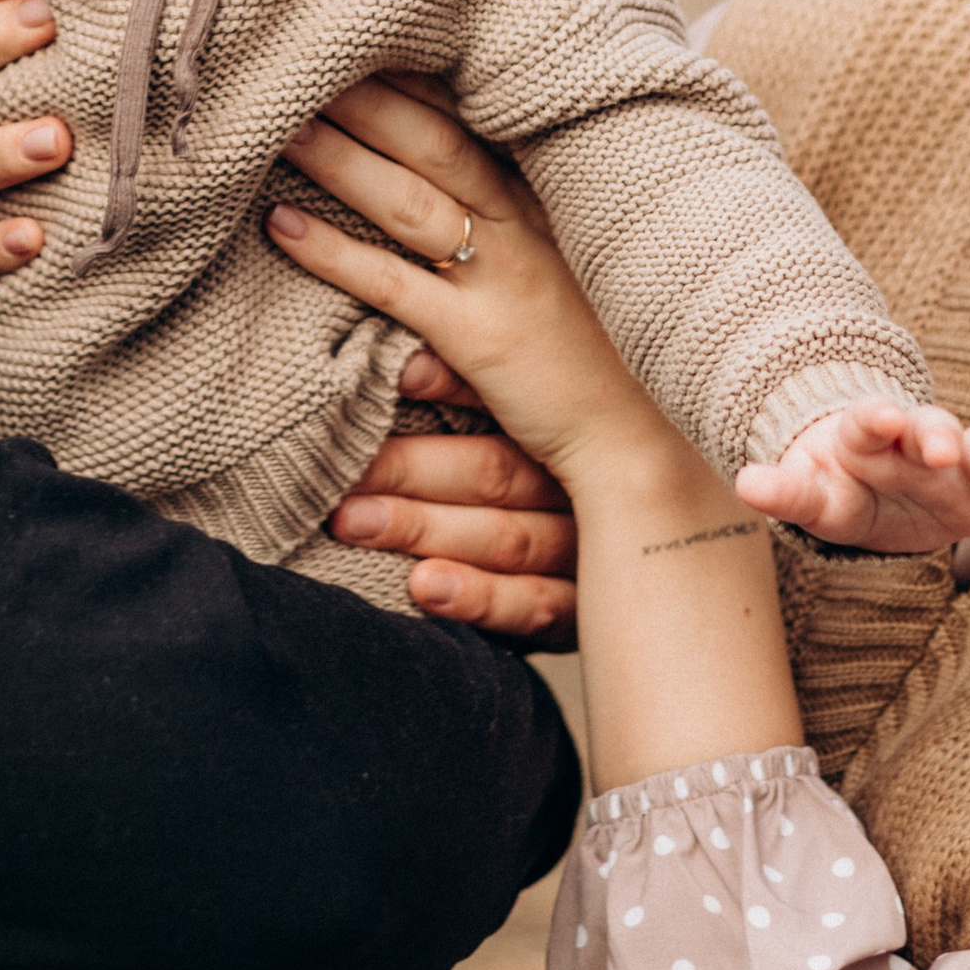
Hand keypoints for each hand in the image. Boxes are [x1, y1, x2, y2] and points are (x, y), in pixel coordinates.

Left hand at [266, 79, 664, 487]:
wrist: (640, 437)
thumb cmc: (602, 350)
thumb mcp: (568, 264)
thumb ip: (515, 216)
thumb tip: (452, 163)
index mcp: (543, 202)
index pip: (472, 122)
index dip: (414, 79)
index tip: (361, 39)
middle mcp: (525, 228)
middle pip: (434, 143)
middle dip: (368, 98)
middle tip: (304, 57)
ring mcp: (505, 280)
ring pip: (408, 202)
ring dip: (340, 158)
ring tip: (280, 124)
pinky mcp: (482, 337)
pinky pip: (394, 284)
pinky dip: (332, 252)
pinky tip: (282, 225)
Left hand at [327, 349, 578, 642]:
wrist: (627, 574)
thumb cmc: (531, 489)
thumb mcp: (517, 434)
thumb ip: (472, 394)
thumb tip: (399, 356)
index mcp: (563, 436)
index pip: (507, 404)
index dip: (452, 384)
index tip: (395, 373)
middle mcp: (579, 490)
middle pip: (495, 472)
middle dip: (410, 469)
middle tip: (342, 470)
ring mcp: (583, 554)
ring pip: (506, 537)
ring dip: (424, 529)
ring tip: (355, 523)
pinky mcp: (578, 613)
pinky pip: (533, 606)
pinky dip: (478, 597)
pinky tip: (425, 588)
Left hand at [736, 401, 969, 558]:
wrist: (871, 487)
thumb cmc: (838, 484)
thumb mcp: (811, 494)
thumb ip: (785, 491)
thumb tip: (745, 482)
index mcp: (872, 432)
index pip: (873, 417)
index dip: (880, 416)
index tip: (886, 418)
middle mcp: (923, 442)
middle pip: (938, 426)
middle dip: (942, 434)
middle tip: (944, 448)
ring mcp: (964, 468)